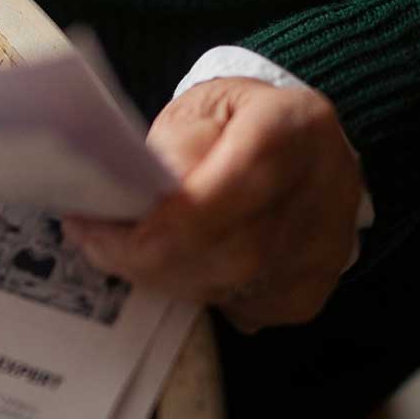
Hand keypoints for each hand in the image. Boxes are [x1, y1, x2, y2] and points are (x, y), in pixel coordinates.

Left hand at [63, 78, 364, 331]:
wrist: (304, 143)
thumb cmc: (239, 121)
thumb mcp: (199, 109)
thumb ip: (172, 150)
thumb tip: (135, 204)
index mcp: (295, 127)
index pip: (224, 192)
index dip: (154, 224)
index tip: (93, 225)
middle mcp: (326, 190)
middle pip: (228, 253)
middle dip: (146, 259)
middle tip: (97, 244)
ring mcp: (327, 248)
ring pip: (229, 289)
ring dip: (165, 277)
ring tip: (128, 250)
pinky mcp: (312, 288)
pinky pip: (238, 309)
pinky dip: (197, 291)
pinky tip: (179, 264)